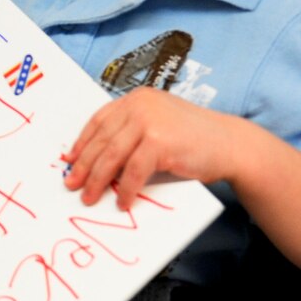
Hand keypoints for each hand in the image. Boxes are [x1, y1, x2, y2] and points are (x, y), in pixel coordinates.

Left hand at [64, 88, 247, 211]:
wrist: (231, 144)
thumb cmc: (195, 139)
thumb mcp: (160, 125)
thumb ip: (133, 133)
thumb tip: (100, 160)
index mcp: (138, 99)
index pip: (99, 120)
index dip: (82, 142)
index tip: (69, 160)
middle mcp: (141, 105)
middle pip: (102, 139)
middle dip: (84, 165)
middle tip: (72, 184)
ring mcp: (150, 122)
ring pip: (112, 156)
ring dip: (97, 180)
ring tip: (89, 197)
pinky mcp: (160, 143)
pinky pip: (133, 172)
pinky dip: (125, 189)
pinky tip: (122, 202)